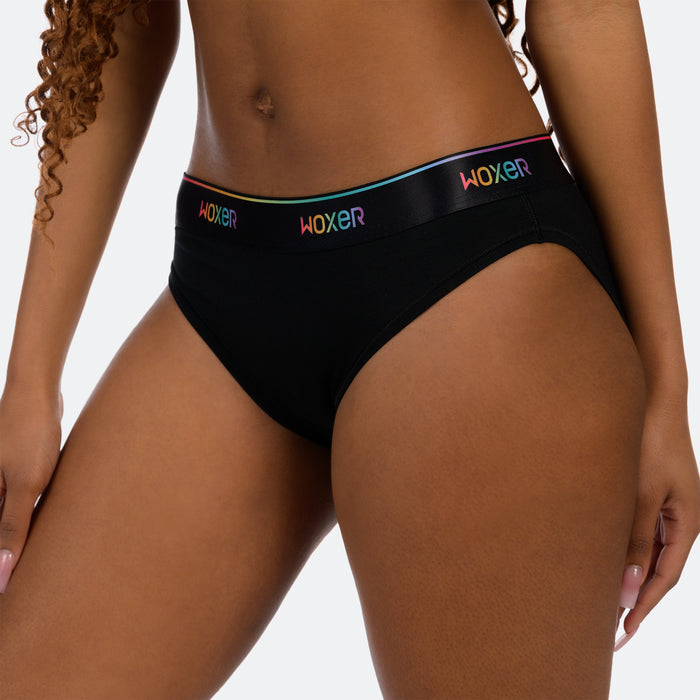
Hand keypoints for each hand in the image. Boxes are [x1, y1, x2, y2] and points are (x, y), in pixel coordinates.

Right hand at [0, 382, 62, 593]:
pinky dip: (33, 520)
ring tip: (43, 572)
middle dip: (9, 560)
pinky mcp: (19, 475)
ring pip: (10, 523)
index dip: (1, 572)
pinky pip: (22, 506)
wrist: (38, 393)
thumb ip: (12, 528)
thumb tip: (1, 574)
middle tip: (23, 594)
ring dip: (22, 541)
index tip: (9, 604)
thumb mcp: (25, 484)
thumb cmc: (29, 435)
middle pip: (1, 537)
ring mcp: (1, 484)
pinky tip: (50, 534)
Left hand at [615, 398, 699, 649]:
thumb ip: (635, 539)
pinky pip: (638, 531)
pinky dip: (623, 550)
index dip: (643, 608)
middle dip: (634, 601)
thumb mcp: (641, 495)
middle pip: (657, 570)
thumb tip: (629, 588)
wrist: (651, 401)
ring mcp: (665, 507)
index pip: (665, 579)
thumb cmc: (649, 443)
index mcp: (687, 524)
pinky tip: (602, 560)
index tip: (621, 635)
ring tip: (600, 601)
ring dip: (628, 576)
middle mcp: (679, 520)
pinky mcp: (650, 494)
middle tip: (607, 630)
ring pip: (646, 552)